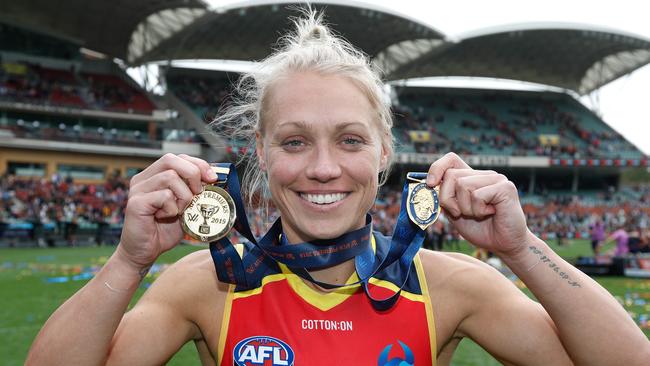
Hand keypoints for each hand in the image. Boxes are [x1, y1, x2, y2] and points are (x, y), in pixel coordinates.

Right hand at [116, 154, 216, 269]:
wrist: (144, 253)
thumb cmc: (164, 230)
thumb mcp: (186, 207)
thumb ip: (195, 192)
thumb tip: (215, 180)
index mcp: (154, 176)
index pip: (178, 158)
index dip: (198, 164)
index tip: (212, 178)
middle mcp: (143, 179)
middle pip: (171, 160)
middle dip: (193, 173)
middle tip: (199, 193)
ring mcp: (138, 190)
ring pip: (170, 177)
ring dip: (184, 196)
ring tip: (179, 211)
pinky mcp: (136, 203)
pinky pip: (164, 196)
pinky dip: (172, 208)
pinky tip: (167, 217)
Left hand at [426, 153, 530, 255]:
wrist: (504, 245)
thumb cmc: (480, 229)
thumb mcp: (455, 213)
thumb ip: (444, 199)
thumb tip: (430, 186)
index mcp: (471, 178)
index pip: (451, 159)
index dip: (437, 168)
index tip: (431, 185)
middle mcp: (483, 174)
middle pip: (451, 175)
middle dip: (448, 199)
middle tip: (461, 213)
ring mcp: (496, 178)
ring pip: (462, 185)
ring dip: (465, 208)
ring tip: (478, 214)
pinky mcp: (505, 187)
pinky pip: (477, 195)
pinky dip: (478, 210)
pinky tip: (490, 214)